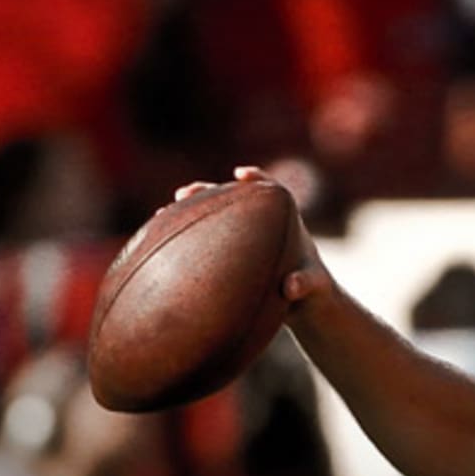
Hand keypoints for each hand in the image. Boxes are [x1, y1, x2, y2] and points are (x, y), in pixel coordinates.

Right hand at [174, 167, 331, 318]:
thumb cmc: (311, 287)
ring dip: (188, 213)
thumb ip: (306, 283)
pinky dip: (184, 240)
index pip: (269, 189)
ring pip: (211, 217)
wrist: (301, 300)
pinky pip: (203, 242)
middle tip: (184, 192)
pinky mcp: (226, 251)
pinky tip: (160, 244)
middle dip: (207, 192)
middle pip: (230, 198)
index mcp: (283, 219)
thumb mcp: (314, 285)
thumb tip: (290, 287)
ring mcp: (239, 235)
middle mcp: (257, 221)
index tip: (241, 175)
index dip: (256, 178)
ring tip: (162, 215)